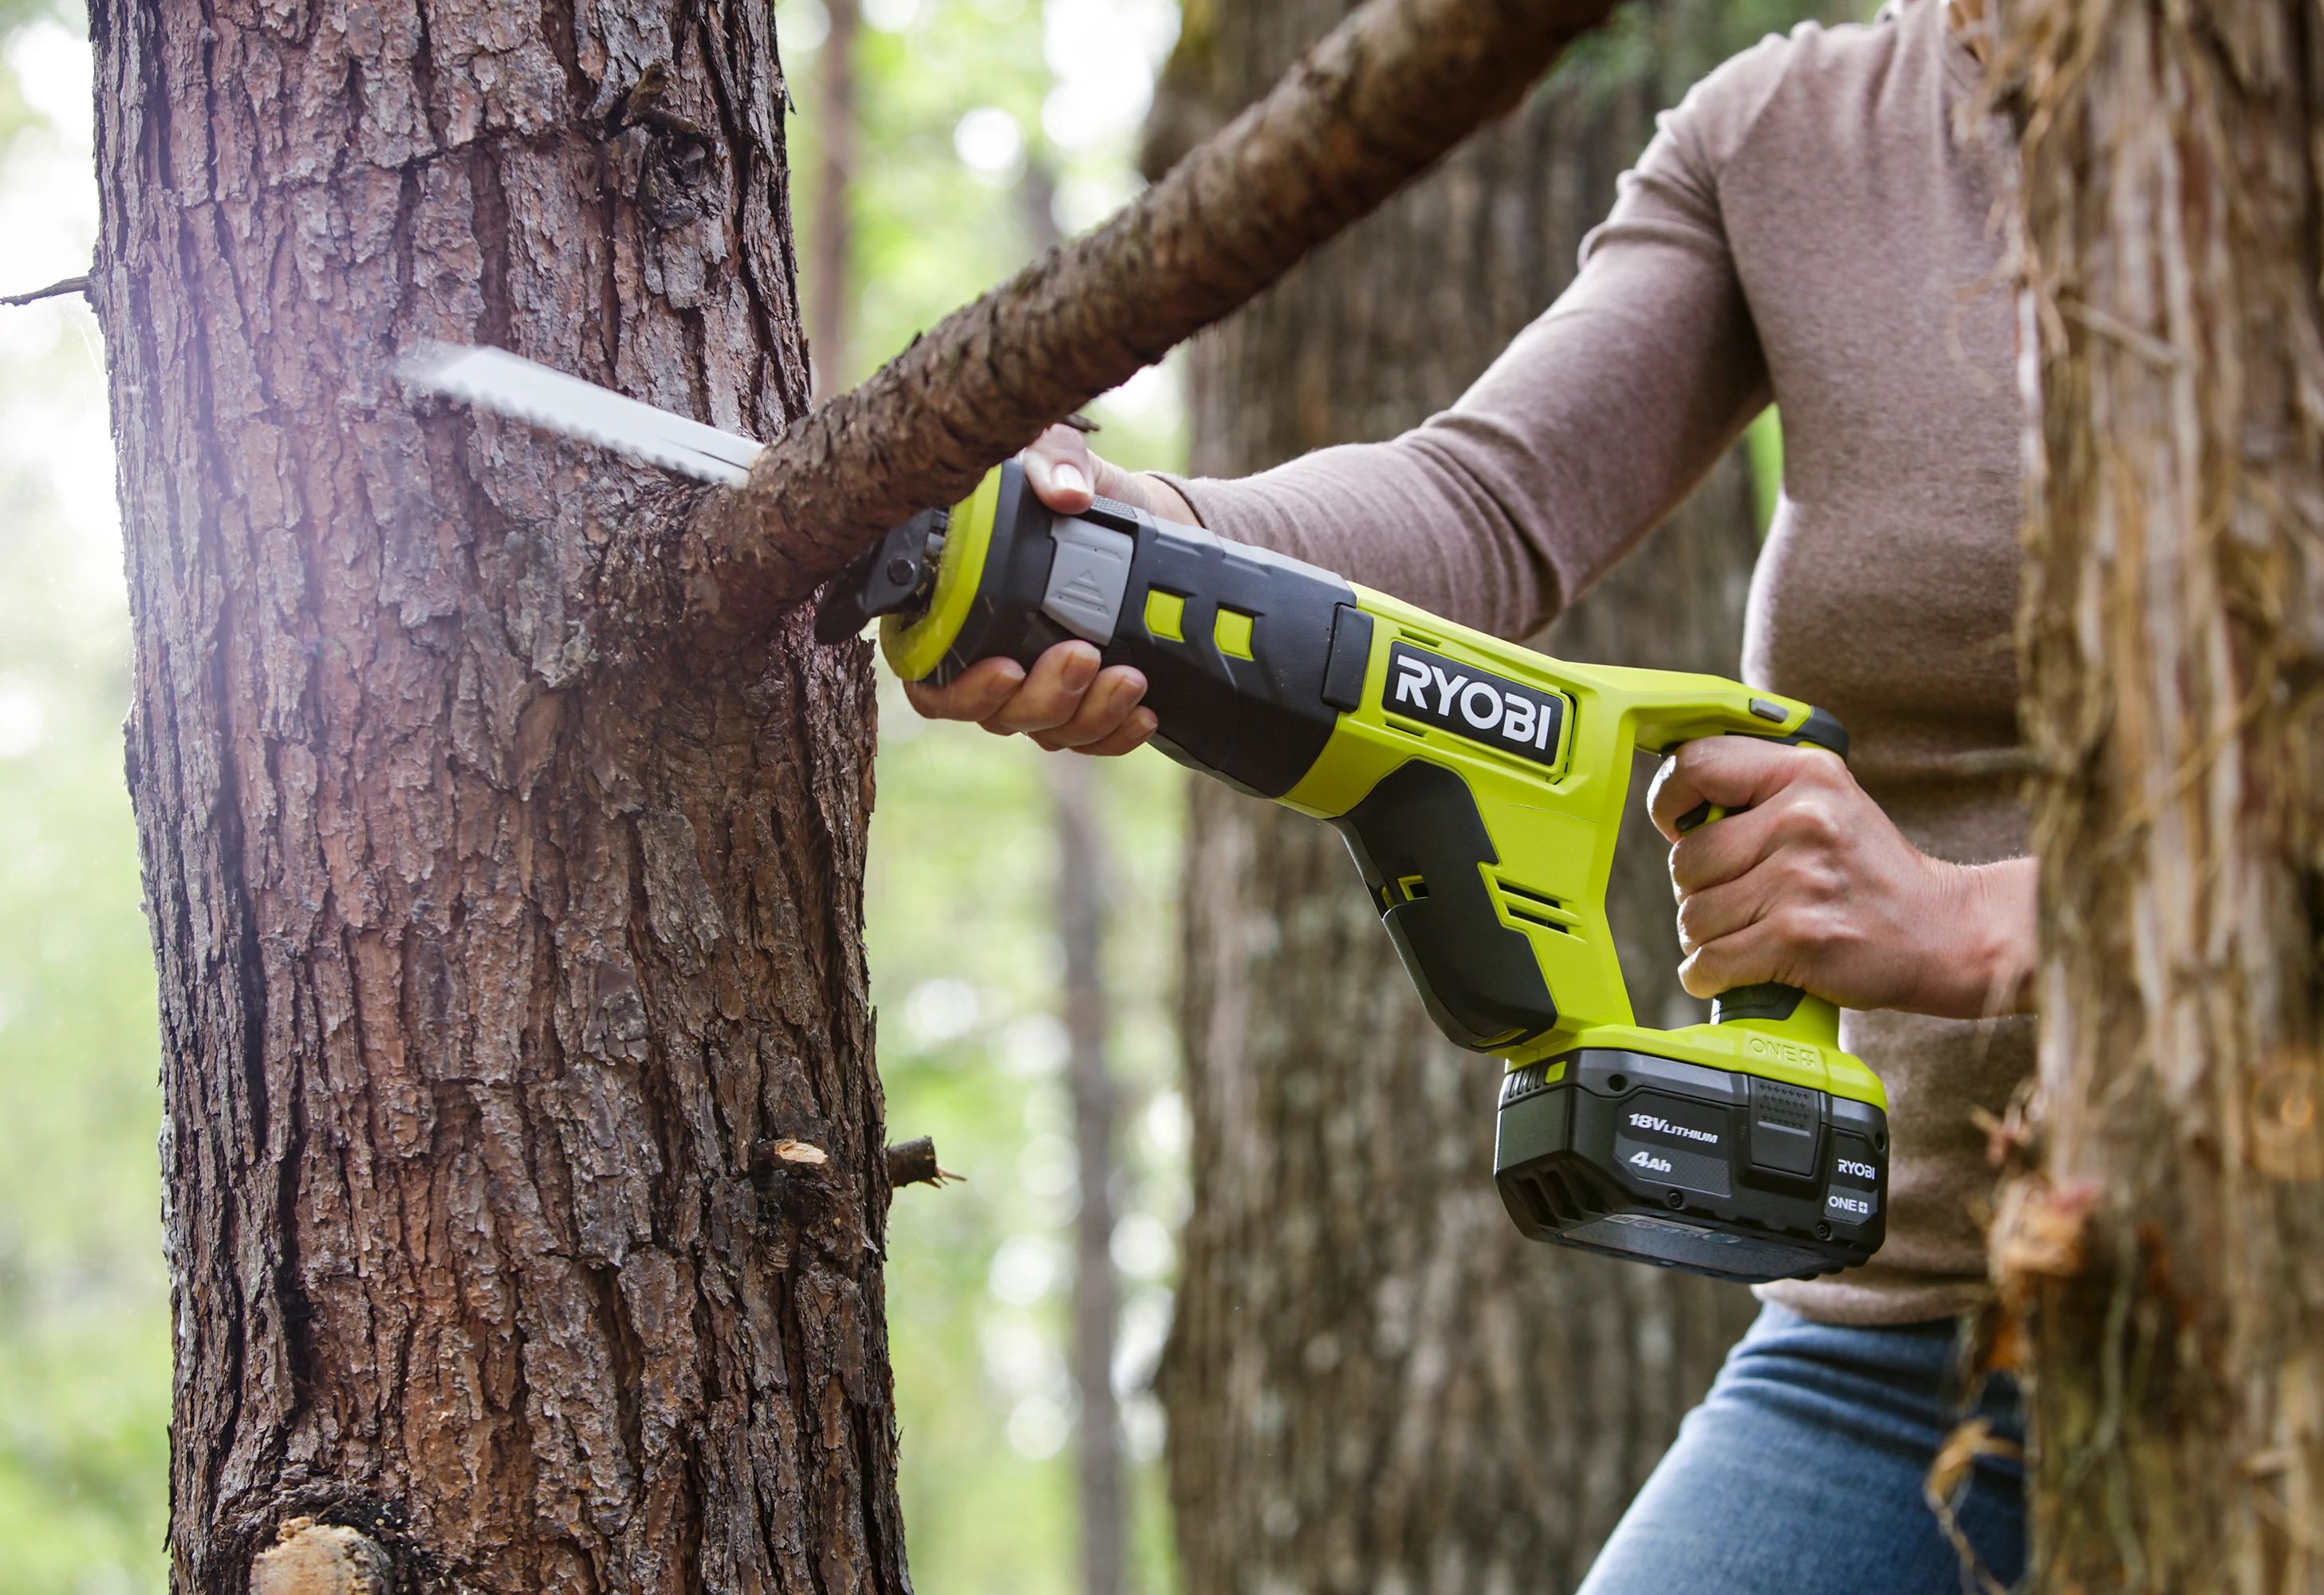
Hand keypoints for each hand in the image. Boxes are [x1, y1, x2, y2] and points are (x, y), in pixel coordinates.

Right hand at [899, 424, 1198, 755]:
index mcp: (950, 615)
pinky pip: (1090, 739)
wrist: (1136, 517)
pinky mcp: (1082, 703)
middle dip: (1044, 697)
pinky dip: (1116, 734)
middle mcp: (985, 661)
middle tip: (1084, 655)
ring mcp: (1035, 688)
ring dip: (1088, 715)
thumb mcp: (1055, 456)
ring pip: (1048, 731)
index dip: (961, 690)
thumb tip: (1068, 494)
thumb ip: (1052, 461)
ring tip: (1130, 678)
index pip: (931, 683)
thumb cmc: (1067, 488)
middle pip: (997, 715)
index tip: (1006, 667)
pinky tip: (1144, 713)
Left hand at [1646, 736, 2036, 1018]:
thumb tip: (1675, 811)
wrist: (1945, 932)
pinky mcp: (1800, 939)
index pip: (1695, 765)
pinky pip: (1711, 961)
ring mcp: (1802, 881)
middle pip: (1686, 859)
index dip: (1670, 801)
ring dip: (1706, 937)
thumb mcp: (1828, 800)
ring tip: (1747, 932)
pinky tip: (1730, 970)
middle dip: (1697, 889)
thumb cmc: (1869, 871)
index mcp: (1805, 774)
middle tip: (1737, 899)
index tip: (1680, 827)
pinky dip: (1708, 974)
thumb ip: (1759, 792)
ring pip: (1693, 916)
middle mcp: (1803, 820)